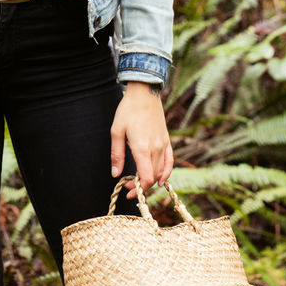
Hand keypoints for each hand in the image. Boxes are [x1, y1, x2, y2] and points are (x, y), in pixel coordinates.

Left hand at [110, 83, 172, 199]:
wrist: (145, 93)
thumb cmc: (128, 110)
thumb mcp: (116, 132)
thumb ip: (116, 155)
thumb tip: (115, 174)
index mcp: (142, 147)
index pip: (146, 177)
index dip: (138, 189)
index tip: (128, 191)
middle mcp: (155, 148)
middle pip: (152, 177)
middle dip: (141, 186)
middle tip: (129, 186)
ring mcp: (163, 144)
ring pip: (160, 171)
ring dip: (151, 180)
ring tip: (139, 182)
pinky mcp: (166, 140)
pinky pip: (170, 161)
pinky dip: (166, 172)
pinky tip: (161, 179)